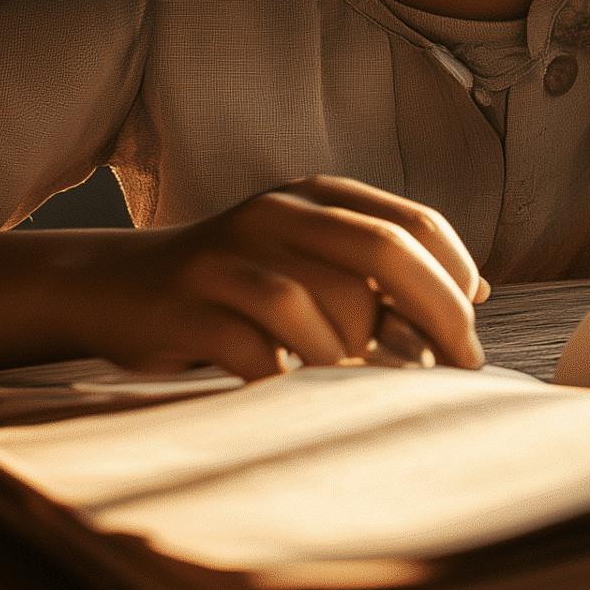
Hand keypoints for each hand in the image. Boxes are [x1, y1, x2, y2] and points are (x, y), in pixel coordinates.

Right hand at [63, 176, 490, 378]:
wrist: (116, 286)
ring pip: (322, 306)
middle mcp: (275, 215)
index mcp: (315, 196)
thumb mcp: (308, 254)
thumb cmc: (239, 282)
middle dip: (437, 315)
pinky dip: (294, 380)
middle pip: (383, 253)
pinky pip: (261, 353)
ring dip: (355, 355)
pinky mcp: (186, 309)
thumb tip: (474, 295)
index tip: (473, 328)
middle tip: (461, 366)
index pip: (415, 224)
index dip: (457, 277)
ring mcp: (227, 259)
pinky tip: (301, 393)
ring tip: (359, 380)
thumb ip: (381, 269)